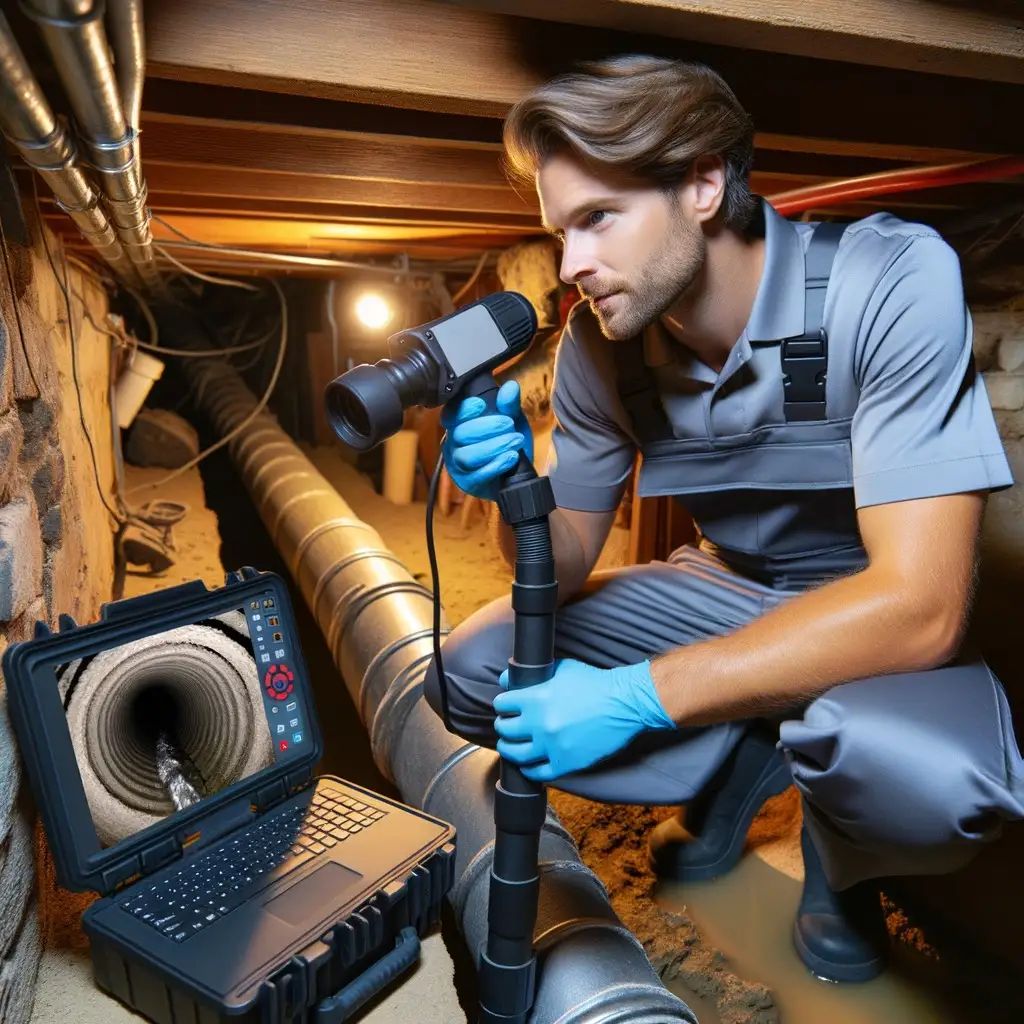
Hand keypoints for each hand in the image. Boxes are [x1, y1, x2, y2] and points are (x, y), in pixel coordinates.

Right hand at [441, 380, 532, 501]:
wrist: (516, 473)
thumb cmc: (507, 442)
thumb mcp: (512, 420)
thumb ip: (509, 405)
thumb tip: (510, 387)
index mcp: (459, 424)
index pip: (451, 414)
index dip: (464, 410)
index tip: (482, 405)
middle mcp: (453, 443)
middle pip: (461, 434)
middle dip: (488, 427)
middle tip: (510, 425)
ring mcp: (458, 465)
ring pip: (467, 455)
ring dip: (494, 447)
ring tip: (515, 442)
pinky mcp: (467, 483)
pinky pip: (477, 475)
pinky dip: (496, 465)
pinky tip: (511, 458)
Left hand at [492, 658, 674, 781]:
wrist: (624, 703)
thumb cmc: (595, 683)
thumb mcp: (561, 669)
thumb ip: (531, 675)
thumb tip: (505, 680)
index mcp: (536, 698)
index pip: (502, 704)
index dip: (503, 704)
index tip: (506, 707)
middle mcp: (539, 724)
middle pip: (504, 729)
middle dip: (504, 725)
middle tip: (508, 725)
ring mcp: (552, 746)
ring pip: (515, 754)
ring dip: (510, 749)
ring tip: (512, 745)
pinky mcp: (566, 763)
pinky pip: (537, 774)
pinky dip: (529, 770)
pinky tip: (529, 764)